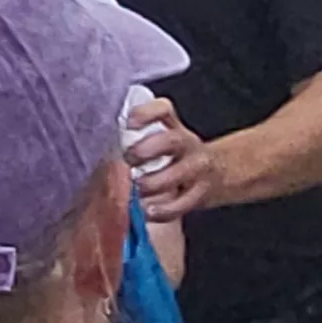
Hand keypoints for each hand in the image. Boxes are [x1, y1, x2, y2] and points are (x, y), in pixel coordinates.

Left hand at [128, 98, 225, 223]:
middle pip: (172, 141)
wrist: (216, 174)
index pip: (164, 110)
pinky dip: (163, 210)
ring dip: (154, 183)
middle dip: (148, 150)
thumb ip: (137, 143)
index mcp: (173, 128)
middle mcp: (187, 145)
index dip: (146, 113)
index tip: (129, 123)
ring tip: (136, 191)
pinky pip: (183, 203)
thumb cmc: (174, 159)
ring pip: (180, 173)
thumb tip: (105, 152)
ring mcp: (197, 169)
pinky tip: (147, 212)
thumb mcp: (160, 143)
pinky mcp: (200, 194)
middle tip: (129, 161)